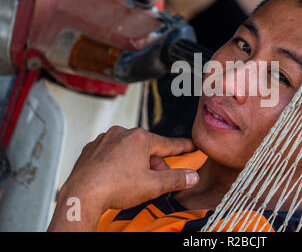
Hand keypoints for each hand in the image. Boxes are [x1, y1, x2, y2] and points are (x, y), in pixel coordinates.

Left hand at [48, 126, 198, 230]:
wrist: (82, 196)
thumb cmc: (115, 188)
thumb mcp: (153, 185)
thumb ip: (176, 179)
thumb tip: (192, 176)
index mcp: (139, 138)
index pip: (167, 143)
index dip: (181, 147)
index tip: (190, 145)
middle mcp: (121, 133)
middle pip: (147, 148)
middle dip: (154, 163)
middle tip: (157, 179)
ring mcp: (104, 140)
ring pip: (128, 150)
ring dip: (136, 163)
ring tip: (134, 181)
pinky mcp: (91, 149)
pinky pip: (111, 153)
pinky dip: (118, 163)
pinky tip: (117, 178)